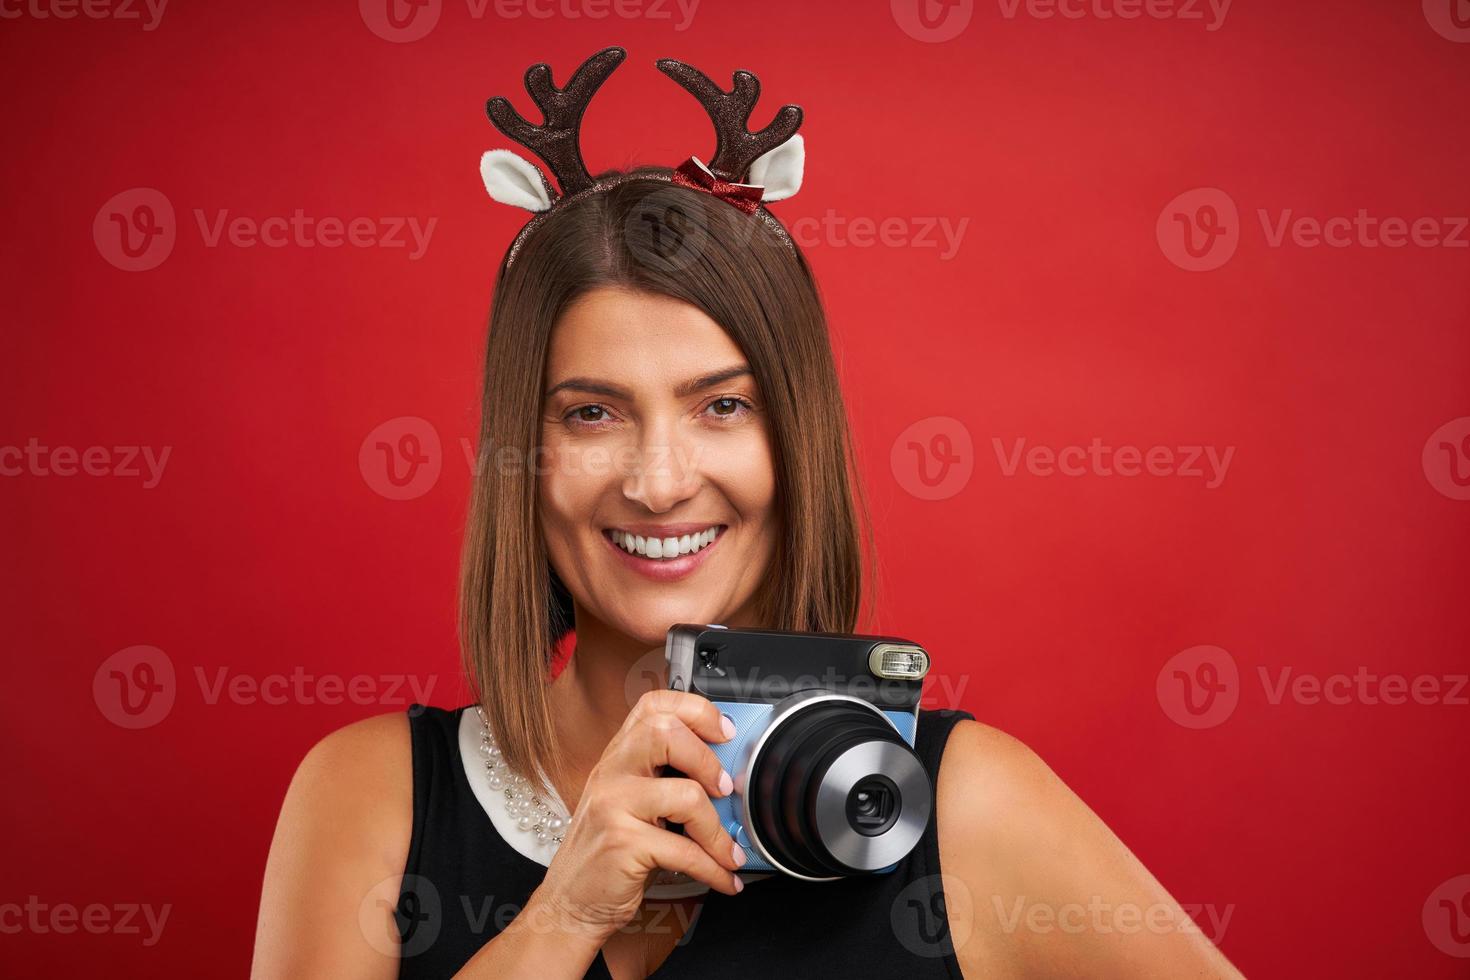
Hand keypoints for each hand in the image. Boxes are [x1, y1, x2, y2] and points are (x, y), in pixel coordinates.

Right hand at [527, 689, 746, 944]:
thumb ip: (667, 781)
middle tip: (725, 788)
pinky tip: (723, 877)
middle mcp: (612, 772)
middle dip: (708, 759)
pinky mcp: (622, 843)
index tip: (724, 732)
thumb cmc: (609, 854)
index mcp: (618, 756)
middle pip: (665, 732)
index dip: (697, 711)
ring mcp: (613, 805)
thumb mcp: (634, 805)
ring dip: (719, 831)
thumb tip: (729, 778)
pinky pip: (685, 851)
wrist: (570, 903)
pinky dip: (714, 868)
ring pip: (686, 794)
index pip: (654, 707)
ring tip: (729, 851)